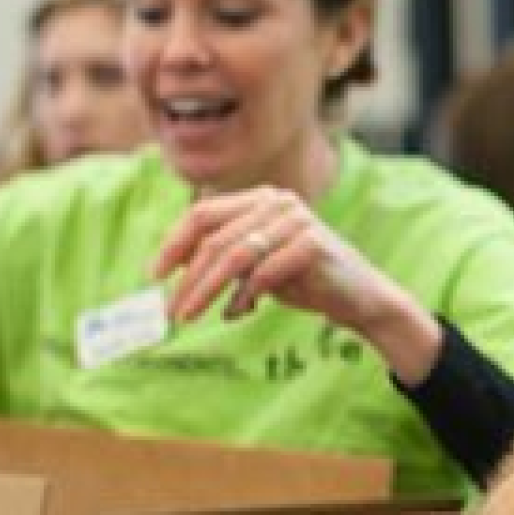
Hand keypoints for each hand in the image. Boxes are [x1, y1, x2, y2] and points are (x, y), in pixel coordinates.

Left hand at [152, 187, 436, 377]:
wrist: (358, 298)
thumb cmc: (302, 280)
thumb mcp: (255, 265)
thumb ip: (223, 257)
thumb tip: (171, 266)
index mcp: (259, 199)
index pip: (203, 214)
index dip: (174, 244)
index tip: (155, 275)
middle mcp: (277, 202)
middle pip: (215, 239)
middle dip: (187, 277)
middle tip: (169, 310)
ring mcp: (297, 219)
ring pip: (234, 256)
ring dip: (206, 290)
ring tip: (189, 316)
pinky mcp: (312, 243)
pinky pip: (264, 273)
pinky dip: (244, 297)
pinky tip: (237, 313)